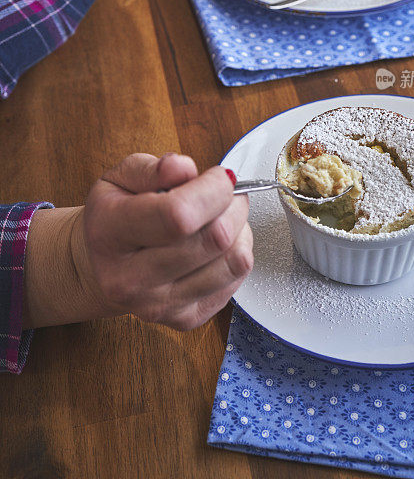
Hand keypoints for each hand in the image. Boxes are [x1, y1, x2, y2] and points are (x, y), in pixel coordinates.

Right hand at [71, 153, 251, 329]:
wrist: (98, 265)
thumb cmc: (115, 214)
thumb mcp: (119, 178)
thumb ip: (152, 168)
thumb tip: (184, 168)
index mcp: (110, 234)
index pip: (178, 215)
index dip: (213, 190)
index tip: (220, 176)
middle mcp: (130, 278)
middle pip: (213, 239)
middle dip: (233, 205)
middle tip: (227, 194)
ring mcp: (157, 305)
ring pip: (232, 263)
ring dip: (240, 230)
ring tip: (223, 217)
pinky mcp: (183, 320)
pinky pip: (235, 283)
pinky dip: (236, 255)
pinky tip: (217, 245)